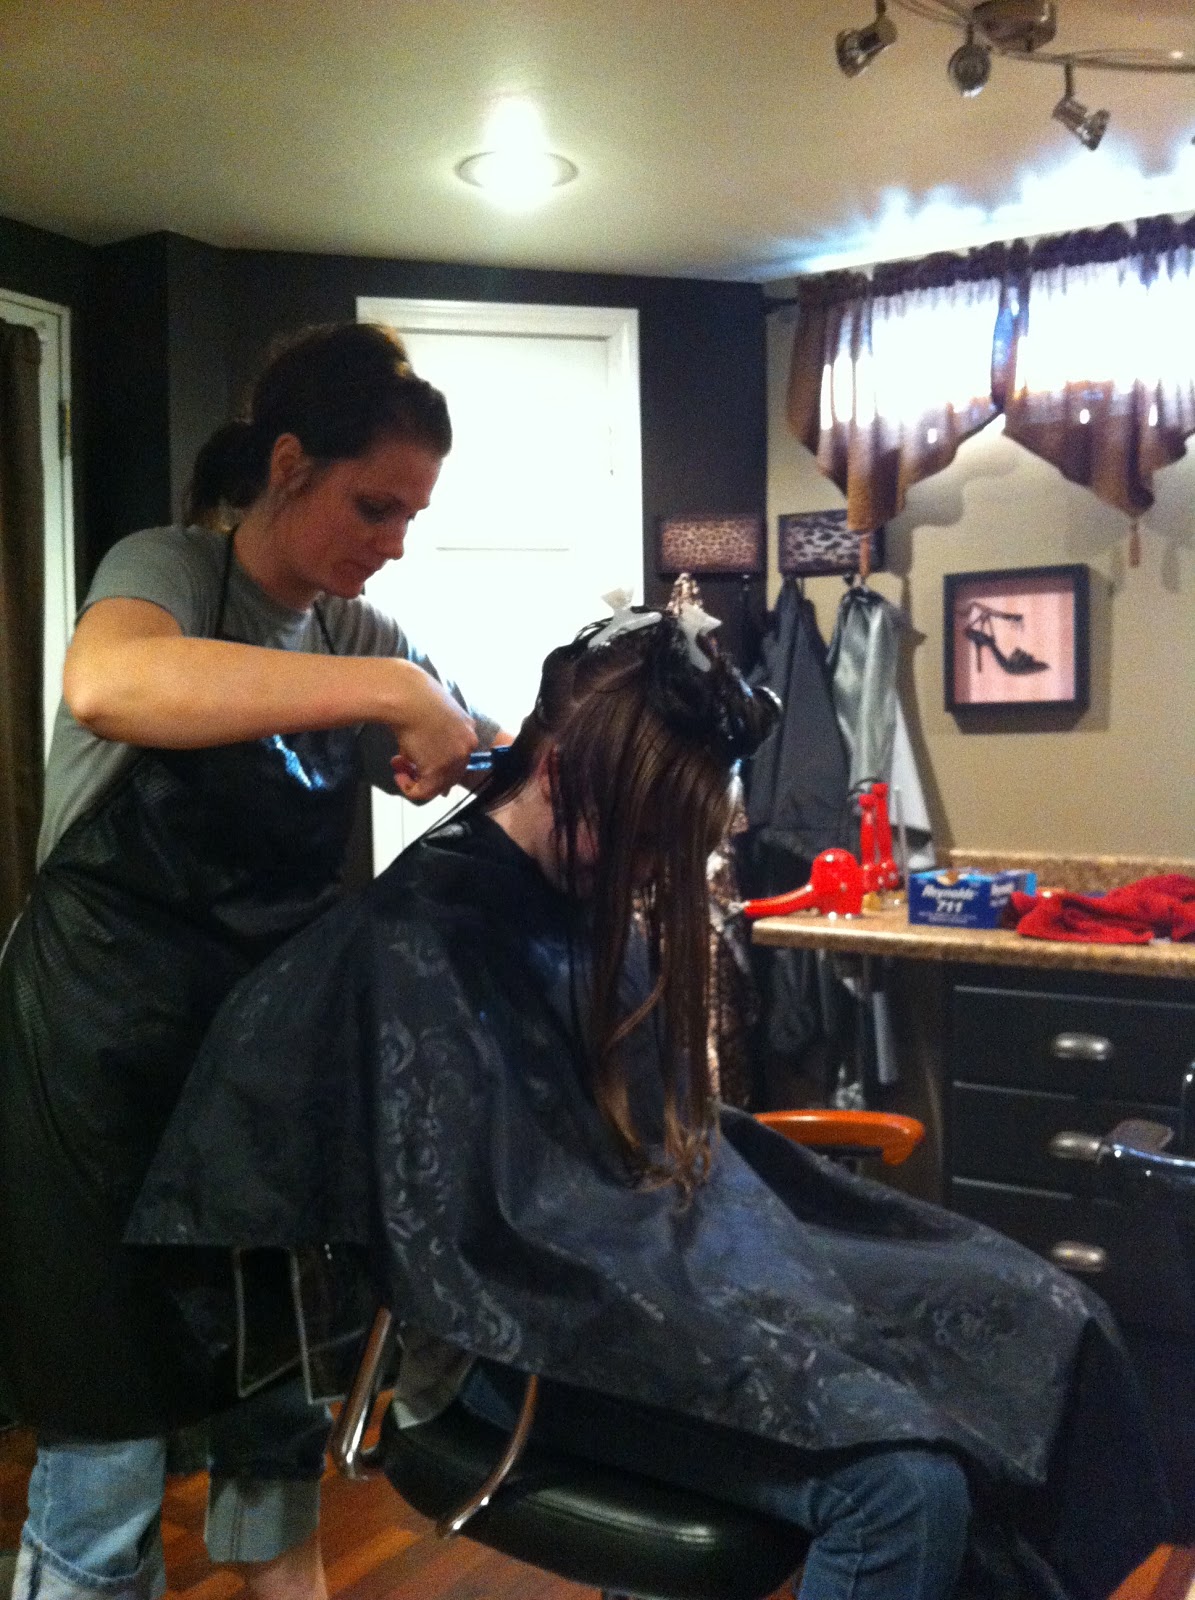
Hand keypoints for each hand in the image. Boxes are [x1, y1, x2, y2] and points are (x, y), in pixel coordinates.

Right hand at [387, 664, 478, 801]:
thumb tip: (421, 757)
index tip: (417, 763)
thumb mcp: (432, 714)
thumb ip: (435, 736)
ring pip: (438, 784)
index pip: (458, 757)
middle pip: (450, 772)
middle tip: (403, 765)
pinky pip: (424, 791)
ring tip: (399, 768)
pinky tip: (399, 776)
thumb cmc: (414, 697)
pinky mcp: (439, 770)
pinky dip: (409, 788)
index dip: (437, 765)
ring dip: (415, 780)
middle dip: (424, 772)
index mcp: (469, 729)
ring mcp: (455, 758)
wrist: (406, 696)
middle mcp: (467, 745)